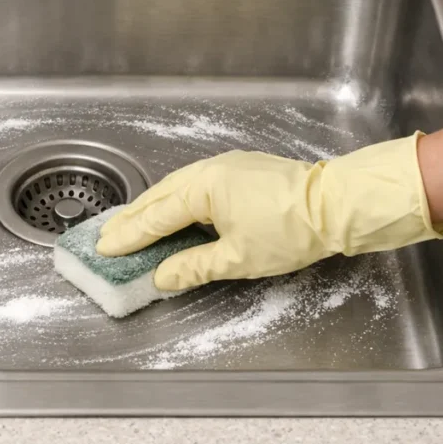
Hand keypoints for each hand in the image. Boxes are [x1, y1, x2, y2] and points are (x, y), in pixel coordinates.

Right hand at [96, 133, 442, 291]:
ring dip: (152, 208)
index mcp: (203, 188)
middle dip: (133, 218)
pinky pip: (194, 185)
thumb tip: (161, 277)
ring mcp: (226, 166)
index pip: (156, 216)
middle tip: (106, 236)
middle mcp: (209, 170)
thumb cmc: (290, 232)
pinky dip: (175, 201)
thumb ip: (193, 266)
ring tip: (131, 225)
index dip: (129, 235)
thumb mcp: (238, 258)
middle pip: (160, 196)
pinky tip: (171, 213)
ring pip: (177, 188)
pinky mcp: (240, 171)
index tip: (104, 248)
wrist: (339, 205)